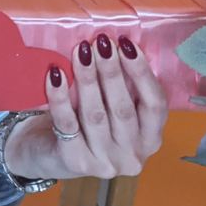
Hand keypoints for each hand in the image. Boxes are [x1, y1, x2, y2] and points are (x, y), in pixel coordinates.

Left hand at [3, 33, 166, 181]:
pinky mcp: (75, 162)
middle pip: (123, 108)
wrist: (49, 154)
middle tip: (100, 42)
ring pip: (96, 114)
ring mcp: (105, 163)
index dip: (142, 73)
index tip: (126, 43)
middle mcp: (133, 155)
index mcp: (150, 138)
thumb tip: (118, 46)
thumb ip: (121, 87)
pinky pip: (67, 123)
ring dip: (87, 79)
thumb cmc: (86, 123)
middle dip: (112, 71)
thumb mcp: (111, 107)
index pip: (155, 105)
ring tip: (80, 51)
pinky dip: (60, 97)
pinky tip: (55, 75)